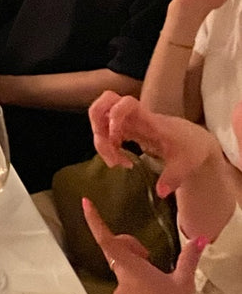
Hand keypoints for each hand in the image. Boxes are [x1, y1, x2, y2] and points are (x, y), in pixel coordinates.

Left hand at [82, 198, 206, 293]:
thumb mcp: (186, 283)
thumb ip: (189, 257)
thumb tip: (197, 241)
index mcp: (133, 270)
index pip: (107, 240)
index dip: (95, 221)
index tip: (86, 205)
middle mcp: (122, 282)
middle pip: (117, 253)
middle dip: (131, 248)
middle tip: (150, 256)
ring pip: (123, 273)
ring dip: (136, 270)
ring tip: (159, 283)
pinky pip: (126, 290)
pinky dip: (137, 286)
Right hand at [88, 92, 220, 195]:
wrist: (195, 141)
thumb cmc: (190, 148)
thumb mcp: (185, 165)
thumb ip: (172, 178)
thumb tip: (161, 192)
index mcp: (149, 120)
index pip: (127, 103)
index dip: (116, 115)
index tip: (117, 138)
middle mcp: (135, 116)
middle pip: (105, 101)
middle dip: (97, 124)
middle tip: (107, 148)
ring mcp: (129, 121)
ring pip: (101, 116)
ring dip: (100, 139)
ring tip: (114, 161)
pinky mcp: (126, 128)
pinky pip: (106, 129)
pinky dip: (106, 145)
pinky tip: (120, 160)